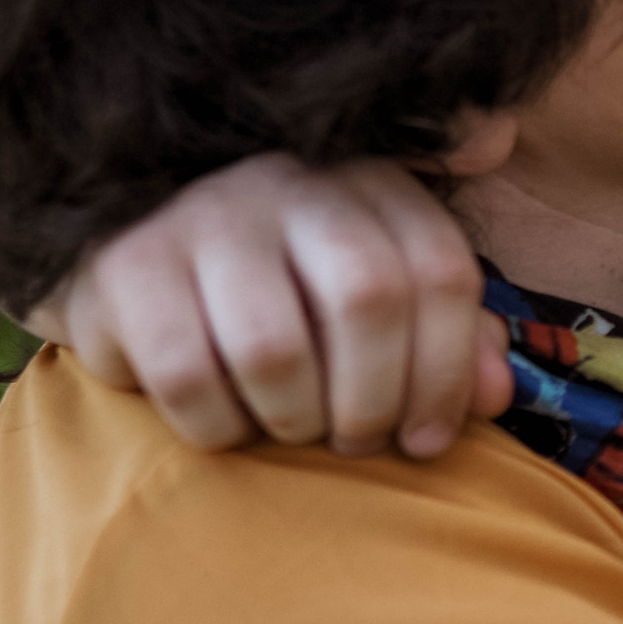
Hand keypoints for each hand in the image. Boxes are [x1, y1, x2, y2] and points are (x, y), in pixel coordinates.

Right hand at [30, 153, 510, 457]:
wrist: (122, 258)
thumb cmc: (279, 294)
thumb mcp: (374, 302)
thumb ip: (446, 340)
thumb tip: (500, 393)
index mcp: (369, 185)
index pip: (441, 272)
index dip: (446, 373)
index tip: (427, 439)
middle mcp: (292, 182)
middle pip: (368, 297)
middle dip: (372, 399)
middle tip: (355, 441)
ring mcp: (204, 215)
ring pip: (274, 348)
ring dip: (294, 420)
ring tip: (290, 429)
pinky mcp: (125, 264)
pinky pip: (186, 377)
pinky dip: (217, 426)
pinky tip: (224, 422)